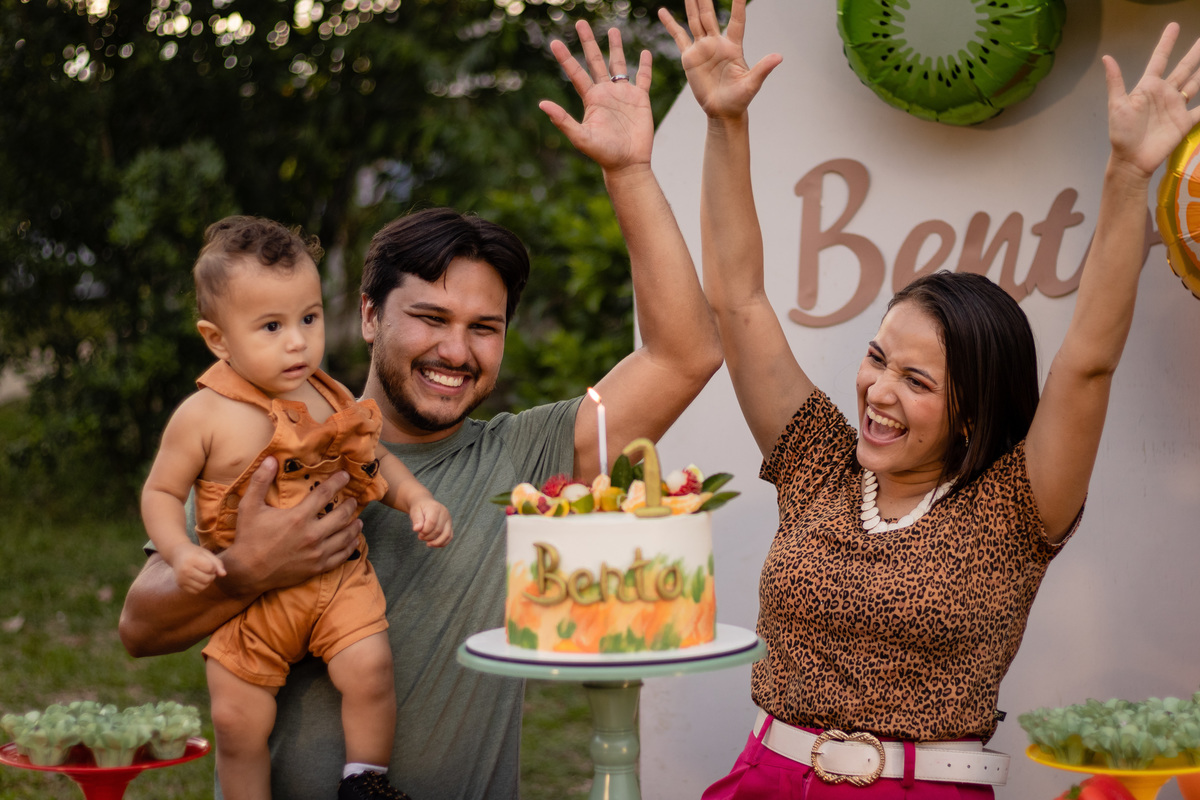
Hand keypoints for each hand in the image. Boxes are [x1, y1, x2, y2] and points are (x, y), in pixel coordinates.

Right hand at [172, 543, 225, 593]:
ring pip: (202, 587)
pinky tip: (198, 580)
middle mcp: (184, 570)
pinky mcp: (180, 585)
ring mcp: (181, 579)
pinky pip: (196, 591)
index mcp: (192, 559)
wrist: (177, 554)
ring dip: (207, 582)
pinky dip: (200, 587)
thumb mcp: (207, 554)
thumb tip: (224, 574)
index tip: (209, 563)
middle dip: (211, 576)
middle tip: (208, 571)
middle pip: (207, 579)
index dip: (213, 567)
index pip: (210, 568)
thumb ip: (217, 563)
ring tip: (204, 575)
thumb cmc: (195, 553)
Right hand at [219, 457, 362, 596]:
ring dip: (354, 526)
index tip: (345, 476)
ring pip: (345, 536)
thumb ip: (260, 481)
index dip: (337, 482)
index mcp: (298, 518)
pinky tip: (353, 540)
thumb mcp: (249, 507)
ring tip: (358, 519)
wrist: (247, 573)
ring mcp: (317, 553)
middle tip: (354, 500)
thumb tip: (270, 458)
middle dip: (350, 505)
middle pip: (341, 515)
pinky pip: (341, 556)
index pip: (324, 494)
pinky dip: (350, 546)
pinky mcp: (317, 567)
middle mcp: (312, 535)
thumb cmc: (248, 538)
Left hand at [410, 496, 452, 547]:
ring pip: (446, 535)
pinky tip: (433, 544)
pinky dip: (442, 543)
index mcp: (435, 508)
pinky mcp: (450, 525)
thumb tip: (417, 529)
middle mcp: (444, 513)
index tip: (418, 532)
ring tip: (427, 543)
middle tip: (420, 536)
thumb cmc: (419, 508)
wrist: (425, 503)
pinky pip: (449, 537)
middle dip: (428, 537)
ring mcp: (449, 520)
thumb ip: (416, 519)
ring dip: (436, 542)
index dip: (424, 531)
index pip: (432, 523)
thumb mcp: (414, 511)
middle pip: (438, 530)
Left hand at [539, 22, 654, 171]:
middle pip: (595, 61)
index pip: (576, 73)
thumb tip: (542, 103)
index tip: (554, 42)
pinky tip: (645, 53)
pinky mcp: (640, 99)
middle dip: (588, 42)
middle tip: (581, 23)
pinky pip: (643, 78)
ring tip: (613, 30)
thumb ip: (563, 120)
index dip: (565, 57)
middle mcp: (605, 93)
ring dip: (615, 47)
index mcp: (591, 99)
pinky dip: (644, 65)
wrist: (628, 164)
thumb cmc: (603, 154)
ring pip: (618, 65)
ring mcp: (623, 94)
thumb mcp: (581, 137)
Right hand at [659, 0, 780, 119]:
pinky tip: (663, 12)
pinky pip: (679, 37)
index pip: (737, 20)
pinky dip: (670, 24)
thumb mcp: (752, 84)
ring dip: (691, 5)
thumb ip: (763, 68)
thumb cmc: (739, 99)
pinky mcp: (689, 57)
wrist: (722, 111)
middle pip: (710, 15)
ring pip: (695, 21)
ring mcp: (702, 49)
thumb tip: (779, 57)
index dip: (738, 5)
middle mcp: (717, 44)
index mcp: (733, 47)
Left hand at [1105, 22, 1199, 178]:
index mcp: (1148, 87)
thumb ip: (1115, 81)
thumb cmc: (1122, 133)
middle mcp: (1164, 93)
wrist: (1132, 160)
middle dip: (1194, 53)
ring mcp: (1176, 106)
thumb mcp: (1117, 105)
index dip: (1166, 43)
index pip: (1160, 59)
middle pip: (1184, 68)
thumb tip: (1107, 57)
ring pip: (1196, 83)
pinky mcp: (1185, 121)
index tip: (1173, 26)